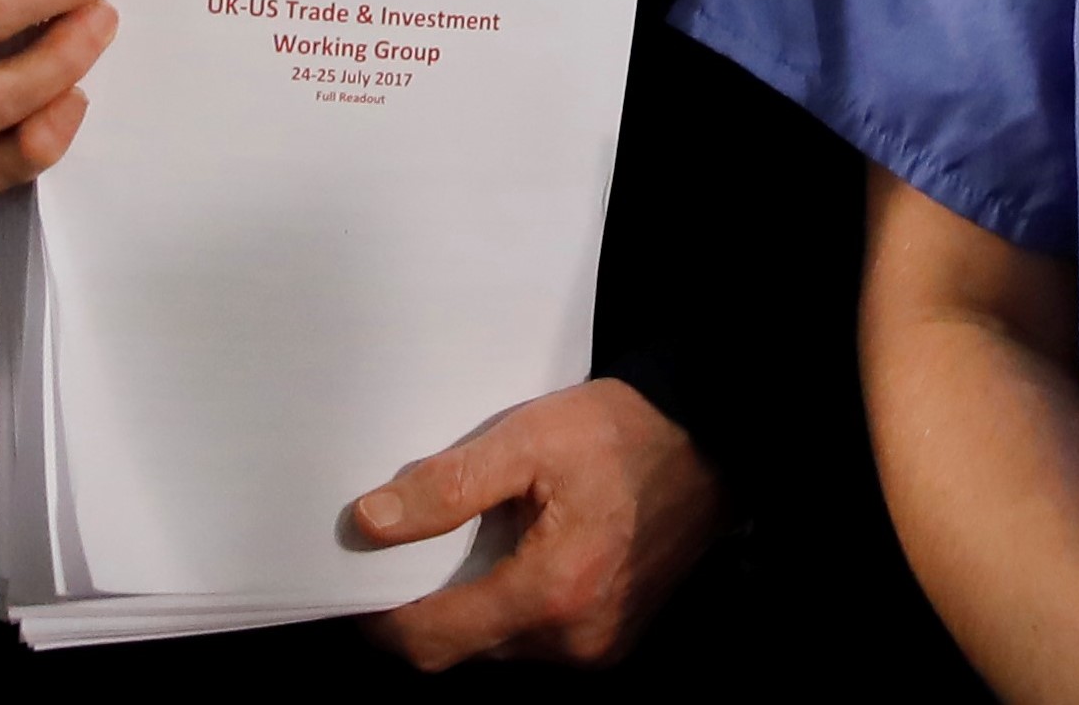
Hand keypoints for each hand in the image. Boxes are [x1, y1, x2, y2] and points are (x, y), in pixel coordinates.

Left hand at [354, 379, 723, 668]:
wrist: (715, 437)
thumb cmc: (623, 431)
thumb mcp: (530, 438)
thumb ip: (448, 485)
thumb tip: (368, 524)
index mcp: (550, 592)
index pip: (430, 640)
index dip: (382, 616)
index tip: (362, 574)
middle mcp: (573, 639)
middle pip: (461, 649)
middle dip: (429, 605)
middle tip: (417, 549)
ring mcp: (599, 646)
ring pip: (498, 647)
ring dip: (474, 606)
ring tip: (478, 544)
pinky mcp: (616, 640)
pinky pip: (538, 642)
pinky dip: (515, 607)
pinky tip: (525, 557)